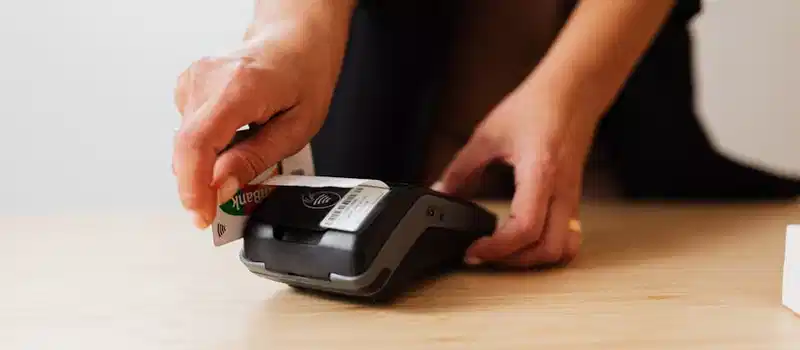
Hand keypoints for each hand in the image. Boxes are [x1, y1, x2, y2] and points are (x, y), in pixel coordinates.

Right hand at [172, 2, 352, 228]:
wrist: (295, 41)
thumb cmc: (304, 76)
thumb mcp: (297, 127)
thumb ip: (256, 158)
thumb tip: (222, 187)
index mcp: (238, 87)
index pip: (197, 143)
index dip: (194, 187)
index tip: (202, 216)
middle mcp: (208, 78)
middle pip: (186, 148)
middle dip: (200, 186)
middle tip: (222, 209)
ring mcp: (194, 78)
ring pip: (185, 143)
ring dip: (205, 167)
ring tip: (238, 168)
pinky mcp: (188, 85)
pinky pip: (188, 131)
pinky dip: (205, 149)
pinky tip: (231, 144)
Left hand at [432, 82, 596, 267]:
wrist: (574, 90)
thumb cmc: (537, 105)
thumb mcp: (488, 135)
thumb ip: (461, 168)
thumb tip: (441, 191)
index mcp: (540, 173)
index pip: (525, 228)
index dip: (497, 248)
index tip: (473, 251)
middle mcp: (562, 190)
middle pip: (548, 249)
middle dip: (514, 262)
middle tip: (485, 255)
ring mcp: (572, 196)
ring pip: (563, 248)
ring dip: (534, 259)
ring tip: (505, 253)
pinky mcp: (573, 197)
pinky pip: (568, 236)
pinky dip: (547, 247)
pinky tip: (525, 240)